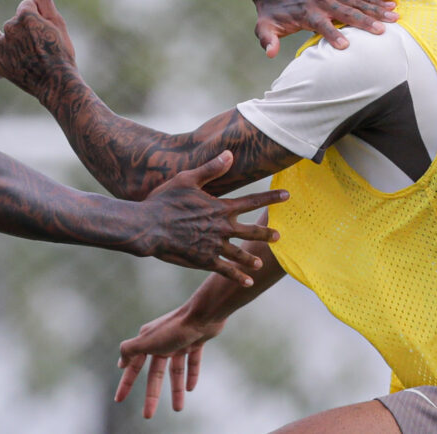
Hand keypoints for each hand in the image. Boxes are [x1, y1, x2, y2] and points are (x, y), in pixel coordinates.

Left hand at [0, 0, 76, 96]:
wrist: (54, 83)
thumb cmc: (61, 54)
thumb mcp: (60, 24)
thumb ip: (46, 5)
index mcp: (25, 16)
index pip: (27, 5)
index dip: (38, 15)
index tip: (44, 28)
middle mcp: (10, 27)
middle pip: (16, 21)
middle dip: (26, 29)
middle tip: (39, 45)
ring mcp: (1, 44)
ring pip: (9, 36)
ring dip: (17, 41)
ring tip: (31, 56)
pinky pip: (0, 49)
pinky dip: (8, 54)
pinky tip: (21, 62)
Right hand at [115, 305, 223, 417]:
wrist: (203, 315)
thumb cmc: (174, 328)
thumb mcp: (147, 341)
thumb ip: (130, 350)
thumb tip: (120, 362)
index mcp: (148, 340)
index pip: (134, 366)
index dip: (126, 383)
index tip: (119, 399)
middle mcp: (161, 341)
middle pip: (154, 373)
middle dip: (151, 394)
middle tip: (148, 415)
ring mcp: (179, 341)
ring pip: (175, 370)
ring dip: (175, 389)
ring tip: (178, 409)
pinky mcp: (195, 341)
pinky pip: (192, 362)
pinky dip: (191, 375)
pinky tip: (190, 388)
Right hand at [137, 151, 287, 285]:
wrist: (149, 227)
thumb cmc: (165, 201)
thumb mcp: (187, 179)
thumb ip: (211, 169)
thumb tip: (230, 154)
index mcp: (220, 208)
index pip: (251, 201)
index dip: (270, 198)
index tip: (287, 195)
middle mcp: (222, 228)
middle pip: (251, 231)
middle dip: (266, 232)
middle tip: (279, 235)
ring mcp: (214, 247)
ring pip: (240, 254)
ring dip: (251, 258)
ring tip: (260, 261)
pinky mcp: (204, 261)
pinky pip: (226, 271)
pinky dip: (238, 276)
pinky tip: (248, 282)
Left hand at [254, 0, 397, 56]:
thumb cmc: (272, 10)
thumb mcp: (264, 26)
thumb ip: (267, 40)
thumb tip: (269, 53)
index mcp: (306, 13)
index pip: (322, 26)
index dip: (332, 35)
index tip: (345, 47)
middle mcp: (322, 0)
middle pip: (346, 12)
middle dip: (364, 22)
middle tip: (382, 31)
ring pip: (357, 1)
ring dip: (376, 9)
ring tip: (395, 17)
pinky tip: (391, 3)